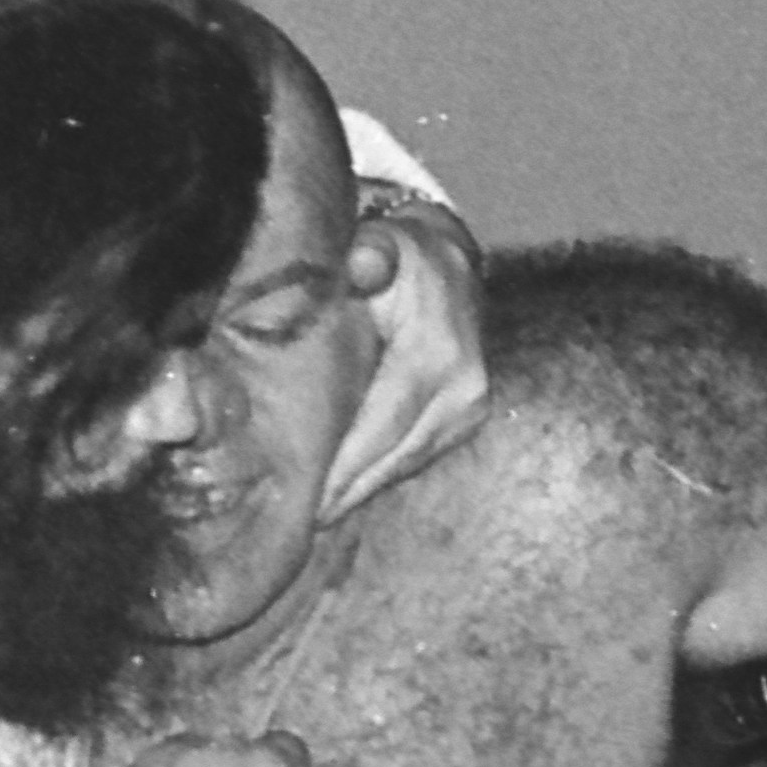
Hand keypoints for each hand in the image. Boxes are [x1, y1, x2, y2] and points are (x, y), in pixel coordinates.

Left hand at [318, 197, 490, 516]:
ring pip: (406, 464)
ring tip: (312, 515)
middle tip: (296, 523)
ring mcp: (469, 409)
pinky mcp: (466, 421)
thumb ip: (370, 254)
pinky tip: (341, 492)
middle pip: (395, 456)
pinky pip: (415, 457)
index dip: (345, 466)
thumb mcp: (381, 243)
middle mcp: (465, 388)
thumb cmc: (399, 254)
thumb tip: (367, 263)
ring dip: (360, 491)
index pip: (385, 423)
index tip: (306, 502)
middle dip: (346, 491)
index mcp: (439, 352)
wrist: (448, 262)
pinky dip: (378, 475)